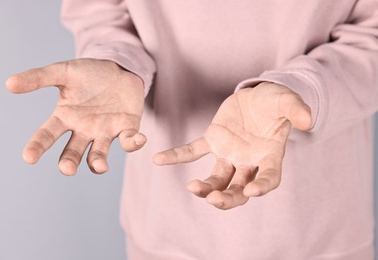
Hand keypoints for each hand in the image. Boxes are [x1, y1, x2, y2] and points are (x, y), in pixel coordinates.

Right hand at [6, 58, 145, 174]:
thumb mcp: (64, 71)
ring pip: (98, 155)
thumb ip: (39, 77)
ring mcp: (105, 131)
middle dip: (68, 163)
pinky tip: (137, 138)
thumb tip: (8, 83)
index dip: (37, 146)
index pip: (46, 135)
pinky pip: (128, 141)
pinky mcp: (127, 128)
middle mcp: (83, 129)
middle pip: (72, 153)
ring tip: (99, 166)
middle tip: (67, 168)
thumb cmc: (90, 73)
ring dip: (97, 163)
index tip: (28, 157)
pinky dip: (132, 143)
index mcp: (65, 117)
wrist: (120, 69)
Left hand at [154, 82, 311, 209]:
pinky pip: (193, 151)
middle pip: (238, 189)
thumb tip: (308, 120)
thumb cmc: (275, 102)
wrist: (258, 96)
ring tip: (192, 188)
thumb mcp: (287, 101)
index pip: (268, 178)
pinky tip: (159, 160)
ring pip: (217, 178)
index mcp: (269, 156)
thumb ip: (296, 109)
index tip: (253, 191)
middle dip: (228, 198)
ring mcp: (229, 153)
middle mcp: (248, 161)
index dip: (262, 186)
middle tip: (214, 201)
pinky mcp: (213, 141)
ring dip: (205, 187)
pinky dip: (177, 155)